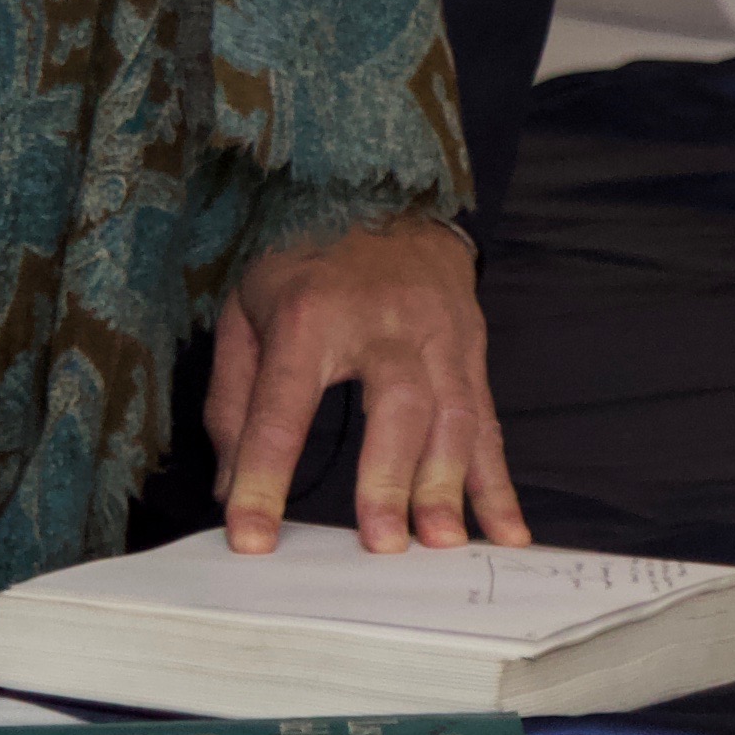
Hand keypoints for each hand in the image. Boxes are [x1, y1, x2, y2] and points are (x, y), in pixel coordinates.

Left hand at [211, 213, 523, 553]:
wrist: (383, 190)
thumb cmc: (307, 262)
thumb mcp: (246, 311)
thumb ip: (235, 401)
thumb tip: (230, 487)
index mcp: (311, 314)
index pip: (283, 407)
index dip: (264, 477)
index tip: (251, 538)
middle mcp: (383, 323)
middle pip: (396, 403)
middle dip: (389, 477)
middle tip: (381, 543)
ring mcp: (438, 335)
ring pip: (454, 414)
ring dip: (450, 486)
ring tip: (441, 544)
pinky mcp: (472, 349)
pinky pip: (489, 423)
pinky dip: (498, 483)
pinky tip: (504, 530)